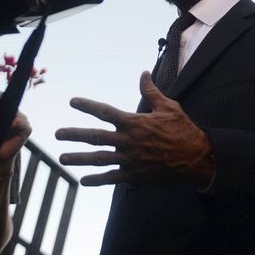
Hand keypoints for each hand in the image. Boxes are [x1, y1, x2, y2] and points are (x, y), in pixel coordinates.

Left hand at [0, 101, 30, 178]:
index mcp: (13, 113)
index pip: (6, 103)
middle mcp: (21, 116)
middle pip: (10, 107)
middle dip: (0, 113)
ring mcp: (26, 122)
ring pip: (14, 113)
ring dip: (5, 118)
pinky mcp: (27, 129)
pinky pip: (19, 121)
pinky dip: (12, 123)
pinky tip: (6, 128)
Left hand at [56, 71, 213, 186]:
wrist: (196, 157)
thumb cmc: (183, 129)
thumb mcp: (168, 106)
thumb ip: (151, 91)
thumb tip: (143, 73)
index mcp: (134, 122)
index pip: (105, 112)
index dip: (87, 106)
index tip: (73, 102)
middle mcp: (128, 140)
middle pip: (95, 137)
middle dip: (74, 135)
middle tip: (57, 134)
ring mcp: (130, 159)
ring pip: (99, 159)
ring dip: (79, 159)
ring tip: (62, 159)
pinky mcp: (135, 174)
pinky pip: (112, 178)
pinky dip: (97, 180)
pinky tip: (84, 181)